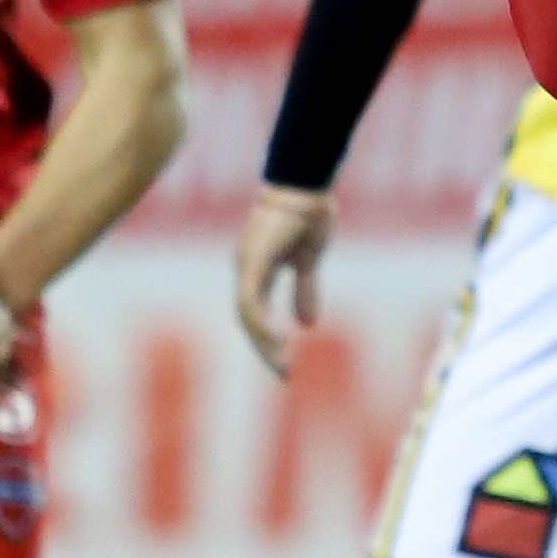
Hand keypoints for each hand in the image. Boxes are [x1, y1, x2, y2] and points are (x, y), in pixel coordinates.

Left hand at [235, 185, 335, 376]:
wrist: (307, 184)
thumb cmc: (309, 212)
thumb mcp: (309, 261)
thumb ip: (305, 291)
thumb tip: (308, 324)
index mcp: (259, 268)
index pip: (257, 312)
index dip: (268, 336)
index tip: (285, 359)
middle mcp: (247, 268)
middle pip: (248, 318)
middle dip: (264, 348)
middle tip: (283, 373)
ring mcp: (247, 264)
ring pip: (247, 315)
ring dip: (264, 342)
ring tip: (283, 363)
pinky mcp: (254, 262)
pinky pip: (252, 303)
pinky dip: (263, 325)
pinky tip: (278, 341)